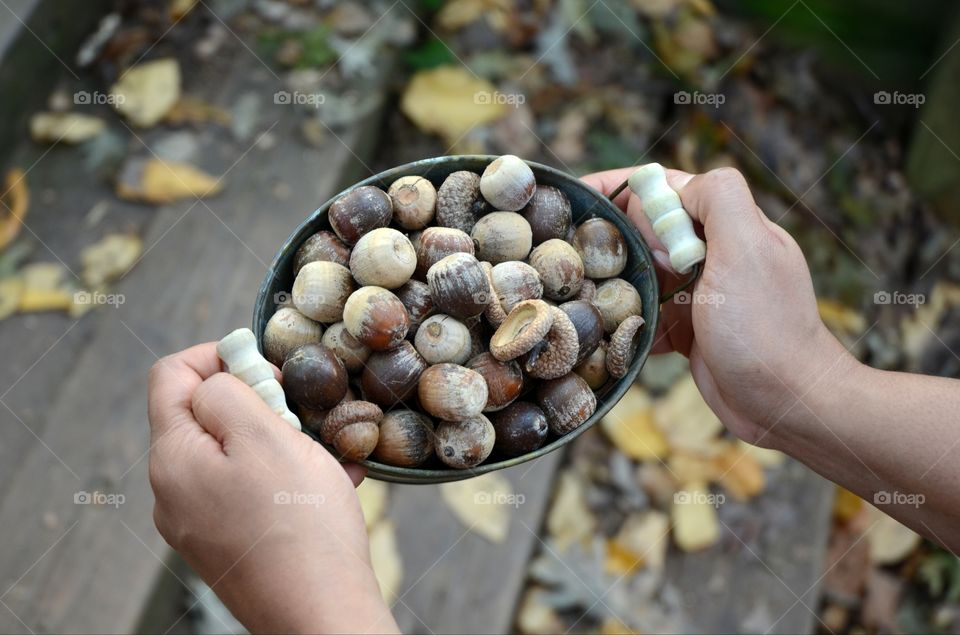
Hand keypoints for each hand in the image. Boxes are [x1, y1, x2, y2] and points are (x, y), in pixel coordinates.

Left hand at [147, 343, 397, 633]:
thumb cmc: (301, 527)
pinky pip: (247, 490)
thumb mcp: (266, 437)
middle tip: (299, 418)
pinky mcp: (225, 544)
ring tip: (322, 458)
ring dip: (277, 442)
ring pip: (232, 453)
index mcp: (172, 459)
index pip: (171, 376)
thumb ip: (230, 392)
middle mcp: (172, 492)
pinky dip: (283, 478)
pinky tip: (325, 486)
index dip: (218, 355)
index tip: (266, 367)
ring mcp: (196, 523)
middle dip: (255, 404)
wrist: (320, 616)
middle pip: (203, 415)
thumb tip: (216, 375)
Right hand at [581, 167, 857, 445]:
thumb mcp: (746, 249)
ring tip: (573, 290)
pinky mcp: (689, 331)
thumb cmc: (766, 328)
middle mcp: (713, 254)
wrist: (787, 403)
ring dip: (612, 281)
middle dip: (607, 236)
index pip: (665, 188)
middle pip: (646, 230)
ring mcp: (700, 294)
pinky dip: (626, 322)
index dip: (618, 186)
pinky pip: (647, 316)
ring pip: (642, 273)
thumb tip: (668, 185)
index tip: (573, 196)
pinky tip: (602, 330)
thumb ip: (718, 199)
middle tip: (563, 250)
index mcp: (727, 226)